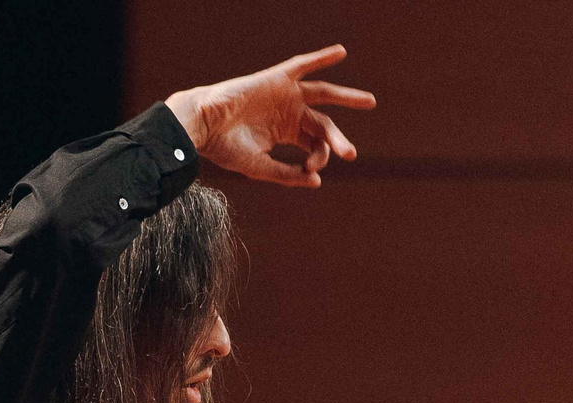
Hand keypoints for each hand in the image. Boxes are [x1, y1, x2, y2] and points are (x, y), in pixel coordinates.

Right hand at [164, 46, 375, 186]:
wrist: (203, 126)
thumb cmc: (225, 148)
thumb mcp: (261, 166)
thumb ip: (288, 173)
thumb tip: (318, 180)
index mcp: (284, 133)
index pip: (313, 145)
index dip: (318, 157)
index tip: (309, 168)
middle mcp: (288, 112)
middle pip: (323, 124)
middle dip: (338, 139)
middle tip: (350, 154)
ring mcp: (284, 94)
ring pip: (323, 94)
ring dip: (347, 97)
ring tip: (370, 102)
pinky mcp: (277, 78)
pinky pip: (303, 65)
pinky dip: (322, 58)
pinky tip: (341, 52)